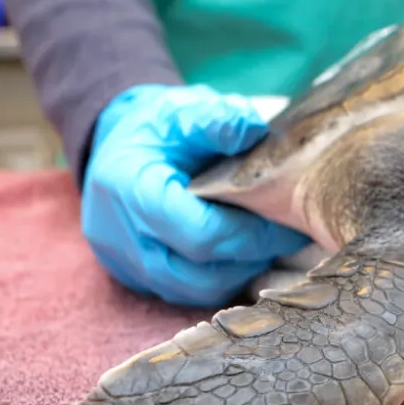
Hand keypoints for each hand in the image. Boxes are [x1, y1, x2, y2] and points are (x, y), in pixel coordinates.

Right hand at [81, 83, 310, 307]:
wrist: (116, 146)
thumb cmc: (156, 128)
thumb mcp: (183, 111)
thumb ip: (217, 120)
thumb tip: (253, 130)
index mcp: (129, 189)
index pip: (199, 232)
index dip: (250, 232)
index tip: (286, 217)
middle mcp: (119, 235)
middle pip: (199, 270)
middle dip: (251, 255)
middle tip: (287, 234)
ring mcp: (124, 263)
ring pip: (195, 291)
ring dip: (238, 271)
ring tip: (266, 242)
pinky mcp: (135, 278)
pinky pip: (185, 294)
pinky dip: (219, 278)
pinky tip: (241, 253)